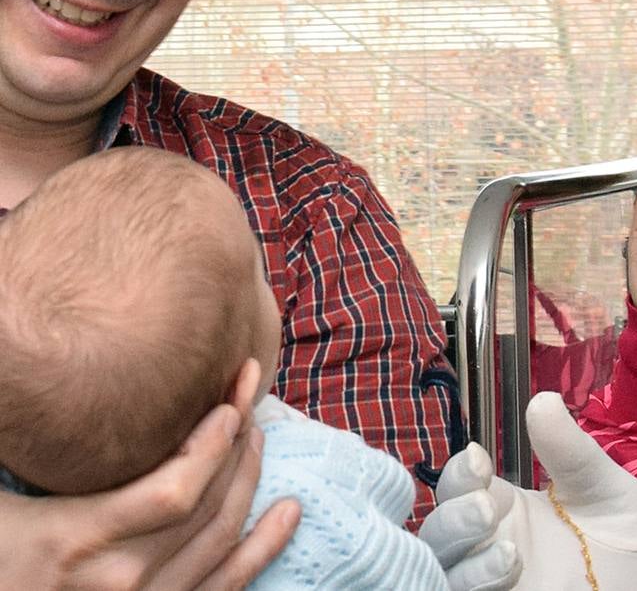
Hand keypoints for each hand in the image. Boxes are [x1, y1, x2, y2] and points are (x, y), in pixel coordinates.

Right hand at [0, 359, 299, 589]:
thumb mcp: (0, 503)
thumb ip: (28, 451)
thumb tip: (29, 384)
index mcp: (77, 541)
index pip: (175, 491)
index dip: (213, 444)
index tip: (227, 403)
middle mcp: (121, 580)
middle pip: (207, 506)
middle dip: (237, 444)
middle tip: (246, 395)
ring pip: (222, 539)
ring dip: (250, 481)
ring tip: (258, 435)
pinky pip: (227, 586)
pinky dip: (264, 548)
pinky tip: (289, 512)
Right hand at [421, 393, 636, 590]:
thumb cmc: (629, 543)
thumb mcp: (605, 490)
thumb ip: (571, 452)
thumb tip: (542, 398)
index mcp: (508, 506)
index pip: (463, 485)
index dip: (461, 471)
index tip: (479, 458)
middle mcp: (490, 545)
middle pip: (441, 528)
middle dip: (455, 515)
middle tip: (486, 507)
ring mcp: (492, 580)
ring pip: (445, 567)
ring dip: (465, 556)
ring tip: (512, 551)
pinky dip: (473, 582)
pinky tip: (509, 570)